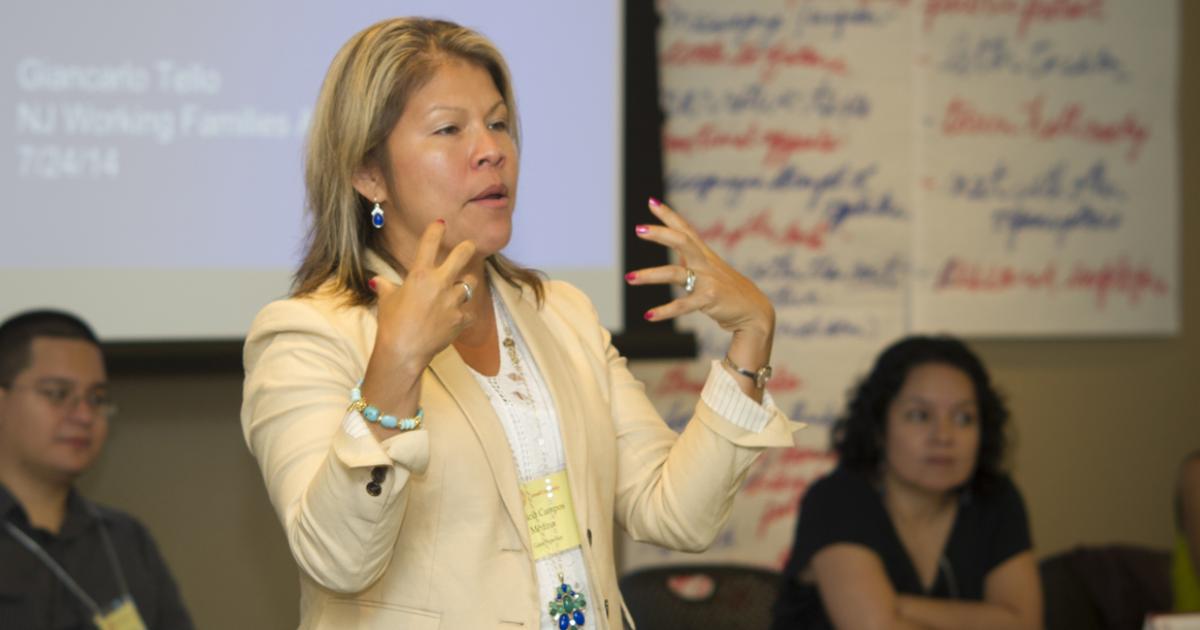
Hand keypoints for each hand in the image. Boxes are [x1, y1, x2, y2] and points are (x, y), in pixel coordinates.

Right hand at [369, 220, 477, 375]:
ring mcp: (453, 301)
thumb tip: (375, 280)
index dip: (436, 230)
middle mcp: (439, 283)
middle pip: (463, 255)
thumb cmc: (391, 324)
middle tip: (469, 246)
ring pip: (470, 284)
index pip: (429, 243)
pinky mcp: (461, 319)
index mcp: (419, 274)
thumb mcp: (386, 300)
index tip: (441, 223)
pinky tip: (457, 317)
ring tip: (460, 289)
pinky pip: (469, 311)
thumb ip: (385, 286)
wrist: (403, 351)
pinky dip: (464, 314)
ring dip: (465, 285)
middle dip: (467, 247)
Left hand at [627, 198, 774, 338]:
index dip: (669, 215)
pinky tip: (648, 315)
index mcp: (705, 255)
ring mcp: (708, 281)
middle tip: (638, 229)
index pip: (685, 229)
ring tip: (629, 277)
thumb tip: (676, 249)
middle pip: (682, 241)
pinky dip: (664, 311)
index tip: (651, 201)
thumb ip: (693, 260)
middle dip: (660, 234)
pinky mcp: (710, 300)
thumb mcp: (712, 271)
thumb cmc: (729, 292)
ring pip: (675, 273)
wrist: (754, 312)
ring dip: (650, 275)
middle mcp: (706, 263)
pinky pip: (683, 305)